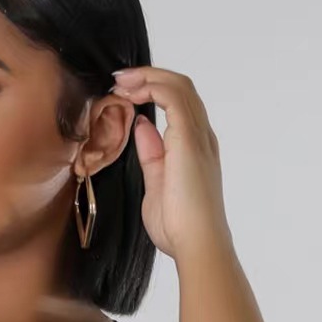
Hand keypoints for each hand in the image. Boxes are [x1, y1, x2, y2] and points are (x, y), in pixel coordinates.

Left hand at [110, 65, 232, 261]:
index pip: (178, 105)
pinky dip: (151, 86)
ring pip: (178, 85)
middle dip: (148, 77)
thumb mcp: (156, 184)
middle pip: (180, 87)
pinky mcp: (188, 138)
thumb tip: (141, 127)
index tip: (124, 94)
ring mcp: (198, 136)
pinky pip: (173, 96)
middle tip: (119, 80)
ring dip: (147, 77)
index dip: (152, 91)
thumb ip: (151, 154)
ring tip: (122, 82)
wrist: (196, 244)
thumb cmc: (179, 227)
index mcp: (194, 148)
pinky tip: (131, 93)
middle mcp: (201, 137)